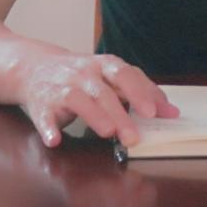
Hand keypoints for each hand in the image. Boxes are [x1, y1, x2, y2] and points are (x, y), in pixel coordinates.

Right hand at [16, 51, 178, 147]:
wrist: (34, 67)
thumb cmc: (83, 75)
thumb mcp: (111, 76)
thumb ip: (140, 91)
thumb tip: (171, 112)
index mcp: (103, 66)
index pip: (124, 75)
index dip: (139, 92)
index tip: (154, 112)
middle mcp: (83, 74)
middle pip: (104, 93)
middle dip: (120, 114)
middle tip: (134, 137)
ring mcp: (61, 88)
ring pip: (78, 100)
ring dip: (93, 116)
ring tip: (107, 132)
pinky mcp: (42, 105)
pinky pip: (44, 117)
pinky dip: (49, 129)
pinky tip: (55, 140)